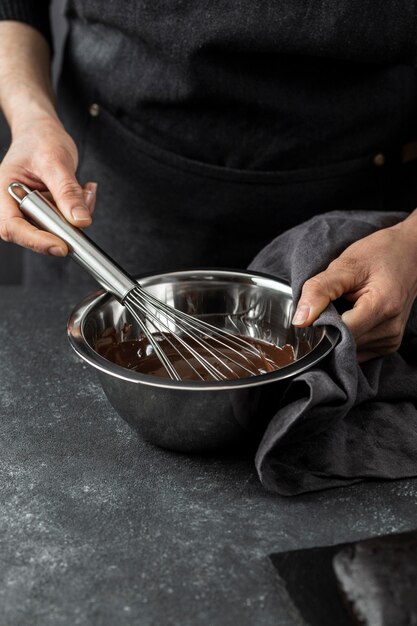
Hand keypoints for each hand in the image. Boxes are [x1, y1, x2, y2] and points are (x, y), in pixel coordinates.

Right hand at [0, 114, 96, 255]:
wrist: (43, 131)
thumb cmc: (40, 139)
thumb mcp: (55, 161)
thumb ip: (67, 191)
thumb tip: (80, 221)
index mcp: (2, 192)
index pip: (12, 227)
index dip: (36, 241)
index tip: (61, 246)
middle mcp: (13, 205)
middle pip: (35, 233)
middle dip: (65, 223)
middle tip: (84, 202)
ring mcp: (30, 211)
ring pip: (56, 229)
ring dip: (77, 213)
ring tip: (84, 188)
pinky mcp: (46, 212)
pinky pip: (66, 221)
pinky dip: (80, 209)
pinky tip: (83, 190)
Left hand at [292, 220, 416, 361]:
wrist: (409, 253)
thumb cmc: (379, 255)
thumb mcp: (345, 265)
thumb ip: (319, 291)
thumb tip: (299, 321)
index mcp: (381, 307)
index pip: (339, 333)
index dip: (320, 326)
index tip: (313, 313)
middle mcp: (390, 329)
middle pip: (344, 343)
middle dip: (329, 328)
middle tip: (330, 305)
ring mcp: (392, 340)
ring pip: (349, 349)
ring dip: (339, 333)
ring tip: (345, 308)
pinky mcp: (389, 344)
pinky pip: (358, 349)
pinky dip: (349, 336)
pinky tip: (352, 317)